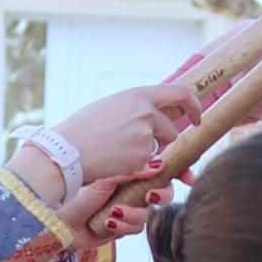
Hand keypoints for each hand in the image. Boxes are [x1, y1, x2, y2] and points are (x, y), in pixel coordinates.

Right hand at [35, 78, 201, 197]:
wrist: (65, 151)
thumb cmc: (81, 129)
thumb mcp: (110, 107)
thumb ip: (135, 108)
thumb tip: (154, 117)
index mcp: (138, 95)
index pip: (180, 93)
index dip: (193, 106)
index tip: (196, 118)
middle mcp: (146, 113)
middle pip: (170, 130)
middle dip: (160, 141)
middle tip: (136, 146)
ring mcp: (146, 137)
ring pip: (158, 151)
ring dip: (145, 154)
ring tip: (116, 150)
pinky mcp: (142, 159)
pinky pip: (146, 166)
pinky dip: (133, 167)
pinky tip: (112, 161)